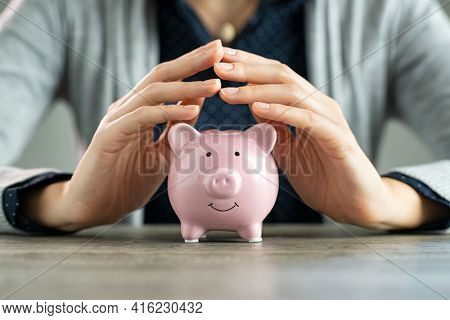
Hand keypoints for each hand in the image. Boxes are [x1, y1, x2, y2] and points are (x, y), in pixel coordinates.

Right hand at [22, 40, 223, 230]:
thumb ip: (176, 126)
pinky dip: (167, 113)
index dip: (193, 66)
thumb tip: (198, 100)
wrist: (94, 207)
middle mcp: (128, 108)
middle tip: (218, 49)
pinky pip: (142, 118)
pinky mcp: (110, 135)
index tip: (220, 56)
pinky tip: (191, 112)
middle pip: (161, 76)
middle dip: (191, 62)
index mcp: (140, 110)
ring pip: (153, 92)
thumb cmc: (126, 181)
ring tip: (213, 84)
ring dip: (186, 87)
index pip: (169, 80)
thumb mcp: (162, 151)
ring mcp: (117, 119)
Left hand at [214, 48, 447, 228]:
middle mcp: (319, 106)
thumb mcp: (289, 151)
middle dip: (247, 69)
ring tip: (229, 91)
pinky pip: (306, 119)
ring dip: (256, 89)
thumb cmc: (324, 178)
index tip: (219, 61)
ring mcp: (330, 119)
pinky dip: (280, 111)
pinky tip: (257, 109)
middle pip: (281, 75)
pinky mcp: (337, 138)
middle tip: (218, 65)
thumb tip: (253, 108)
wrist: (357, 204)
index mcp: (307, 106)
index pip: (274, 77)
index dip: (247, 66)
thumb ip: (274, 129)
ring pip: (291, 92)